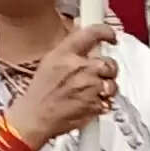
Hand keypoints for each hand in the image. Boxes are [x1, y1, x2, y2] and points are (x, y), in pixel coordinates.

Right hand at [9, 18, 120, 144]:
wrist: (36, 117)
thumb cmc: (40, 92)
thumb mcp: (50, 61)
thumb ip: (69, 47)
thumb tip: (81, 32)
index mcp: (66, 53)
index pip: (93, 33)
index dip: (106, 32)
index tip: (111, 36)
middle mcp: (81, 68)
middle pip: (109, 61)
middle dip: (107, 68)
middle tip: (98, 73)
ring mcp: (90, 87)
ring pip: (113, 82)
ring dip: (107, 86)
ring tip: (92, 90)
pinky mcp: (96, 105)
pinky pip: (109, 100)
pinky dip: (103, 102)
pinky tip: (90, 101)